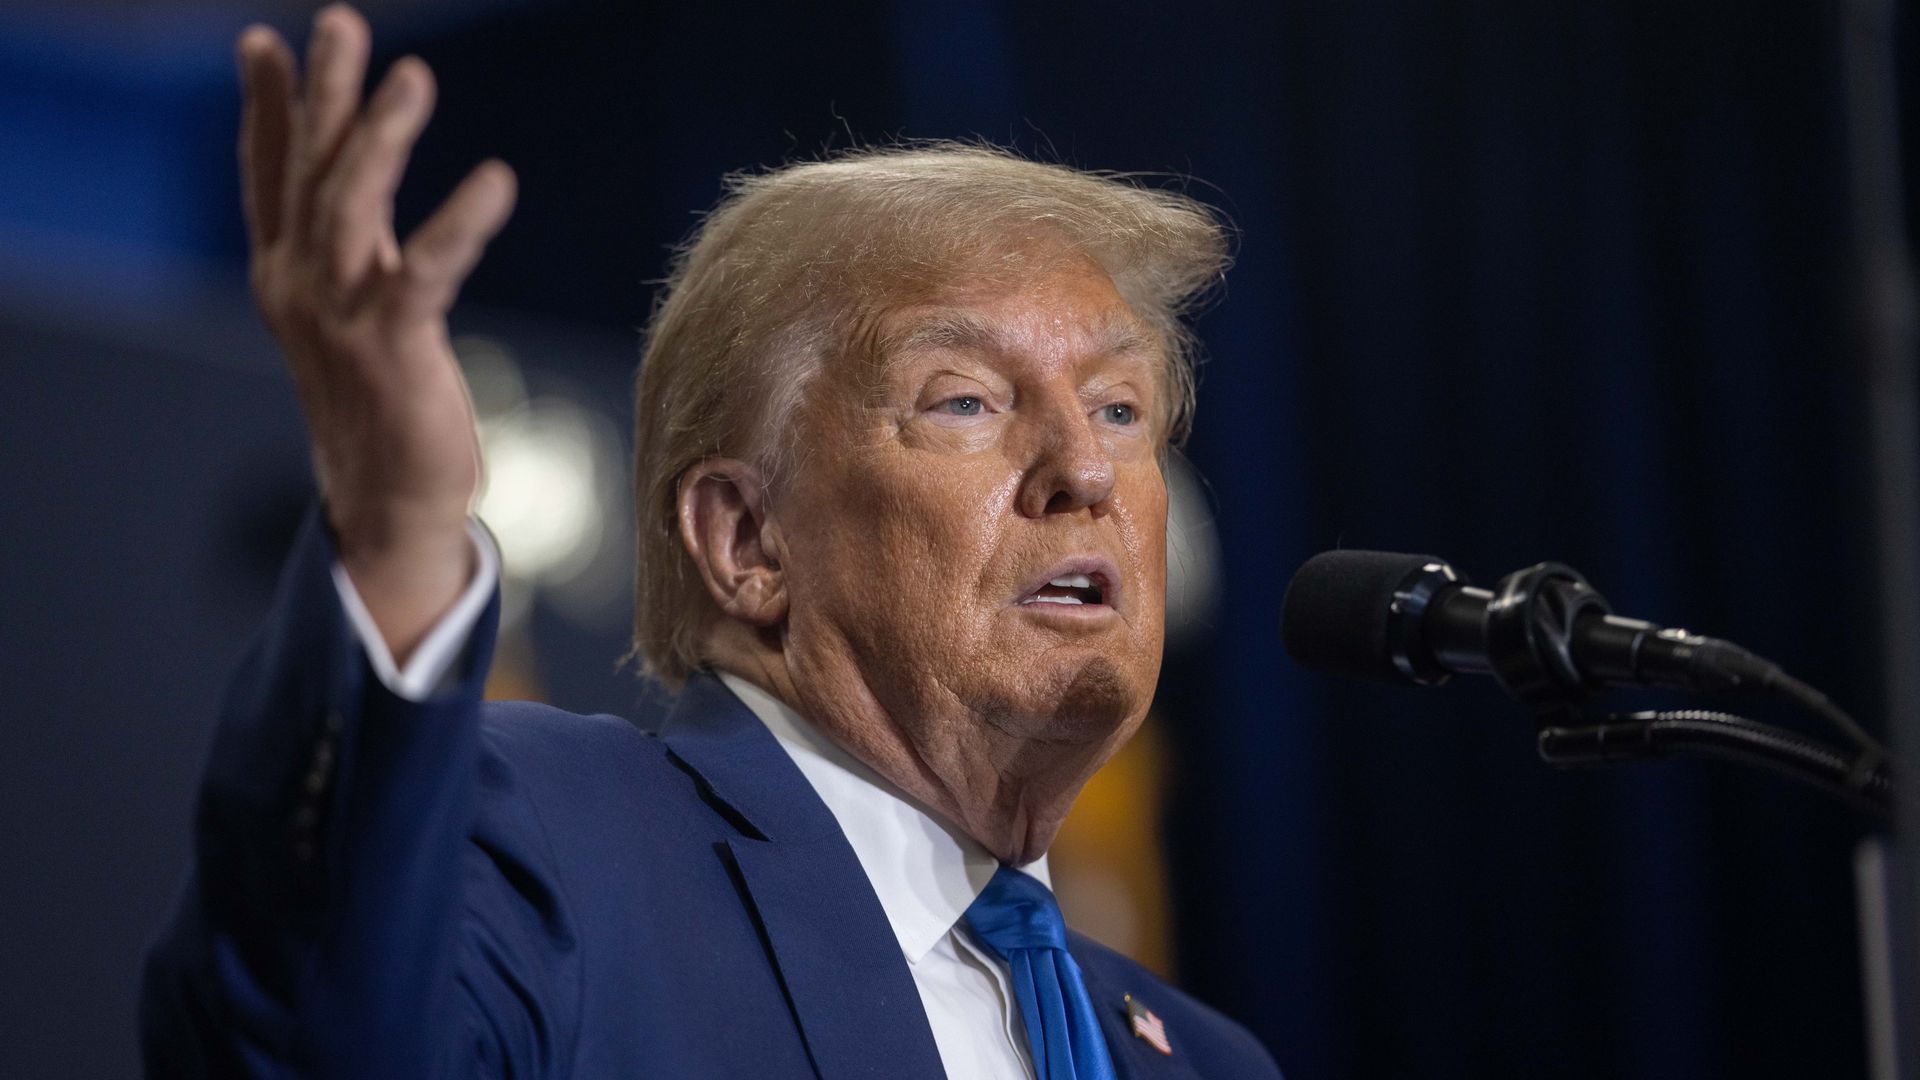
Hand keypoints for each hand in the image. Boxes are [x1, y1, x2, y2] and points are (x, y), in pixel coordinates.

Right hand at [236, 4, 514, 662]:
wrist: (389, 501)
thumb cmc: (380, 398)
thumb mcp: (351, 305)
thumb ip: (346, 238)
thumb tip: (345, 177)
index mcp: (287, 275)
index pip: (272, 174)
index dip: (270, 107)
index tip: (267, 41)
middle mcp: (300, 288)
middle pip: (309, 171)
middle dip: (321, 94)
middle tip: (340, 23)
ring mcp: (340, 318)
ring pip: (350, 207)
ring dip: (378, 138)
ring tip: (413, 78)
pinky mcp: (394, 348)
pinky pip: (427, 272)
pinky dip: (460, 225)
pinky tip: (496, 181)